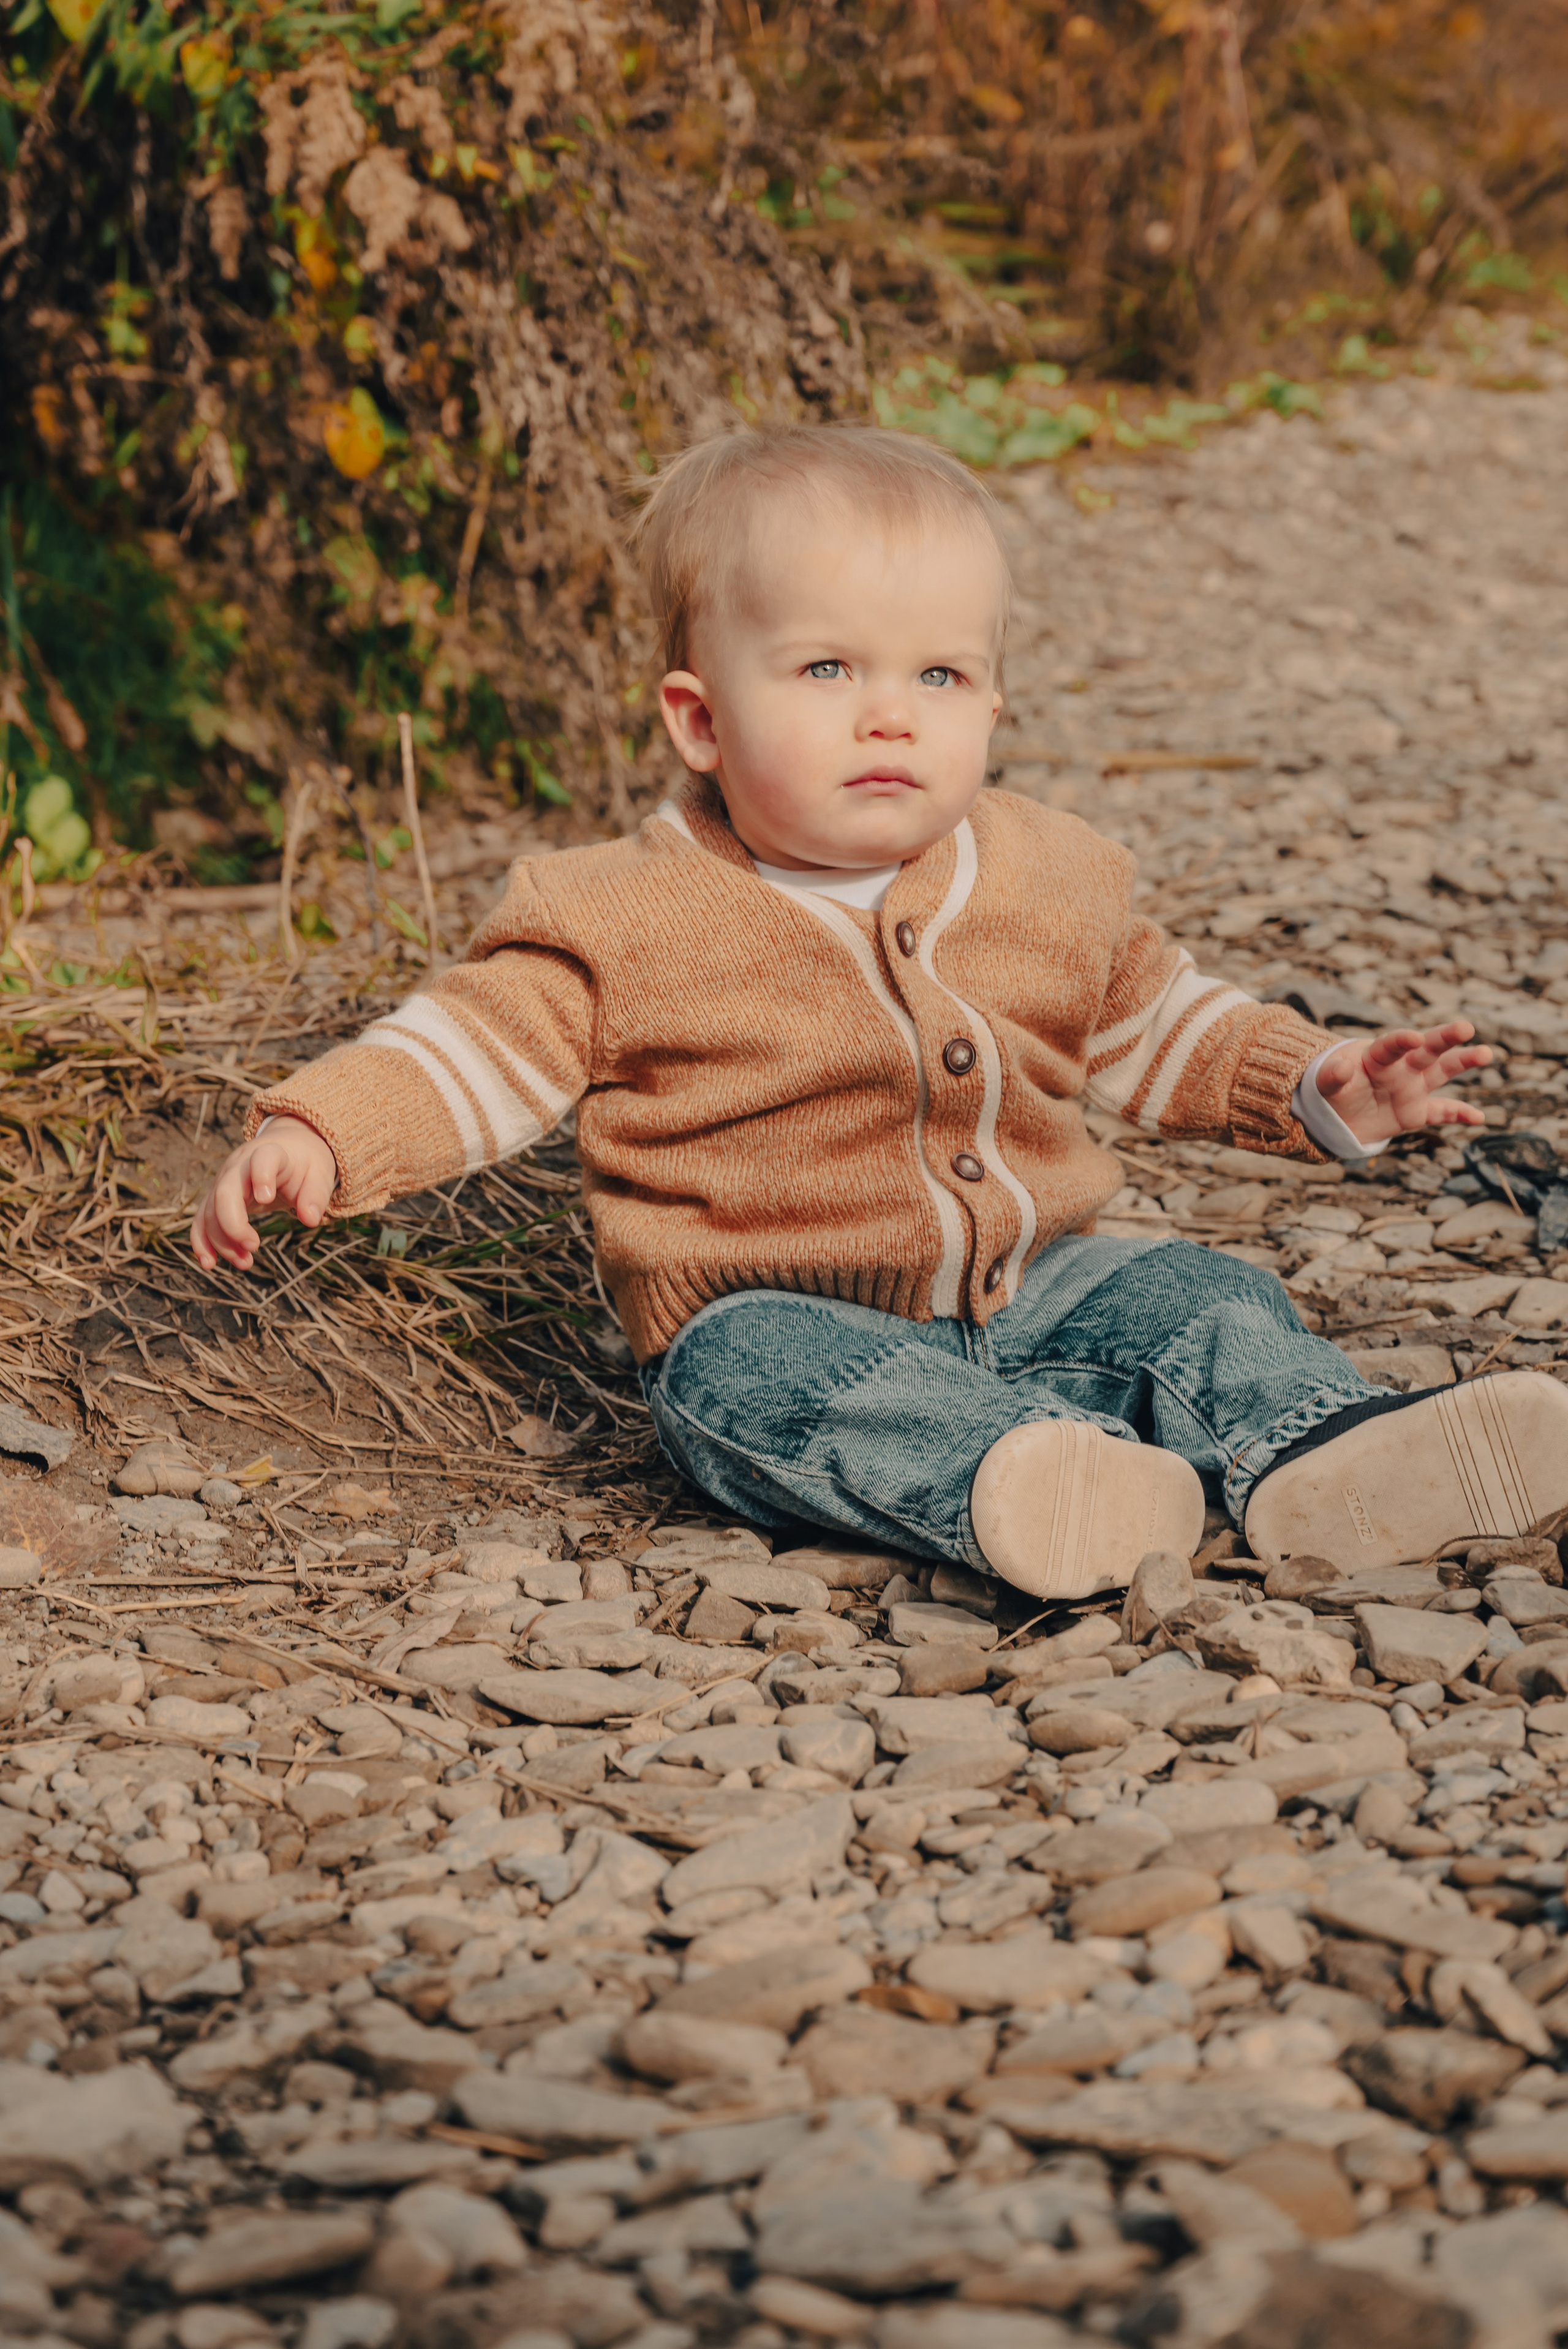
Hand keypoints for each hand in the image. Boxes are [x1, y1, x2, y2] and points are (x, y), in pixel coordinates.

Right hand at [190, 1116, 337, 1271]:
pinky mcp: (217, 1197)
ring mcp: (224, 1181)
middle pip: (225, 1192)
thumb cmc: (304, 1163)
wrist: (287, 1148)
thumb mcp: (320, 1174)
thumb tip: (310, 1220)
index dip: (261, 1176)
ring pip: (211, 1211)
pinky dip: (202, 1241)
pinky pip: (202, 1219)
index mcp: (269, 1153)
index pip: (261, 1159)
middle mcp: (240, 1166)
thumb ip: (316, 1195)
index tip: (266, 1198)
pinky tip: (209, 1263)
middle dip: (233, 1224)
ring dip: (223, 1241)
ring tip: (245, 1263)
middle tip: (254, 1246)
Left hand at [1313, 1020, 1490, 1147]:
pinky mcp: (1417, 1111)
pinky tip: (1479, 1117)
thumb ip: (1331, 1076)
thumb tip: (1341, 1068)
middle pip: (1427, 1049)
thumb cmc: (1333, 1089)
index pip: (1391, 1045)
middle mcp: (1401, 1067)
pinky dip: (1459, 1115)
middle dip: (1446, 1037)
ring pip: (1442, 1071)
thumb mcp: (1324, 1083)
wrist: (1338, 1114)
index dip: (1401, 1041)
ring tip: (1486, 1053)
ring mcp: (1413, 1087)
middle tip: (1466, 1027)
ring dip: (1463, 1062)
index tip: (1413, 1038)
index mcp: (1377, 1056)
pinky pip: (1442, 1112)